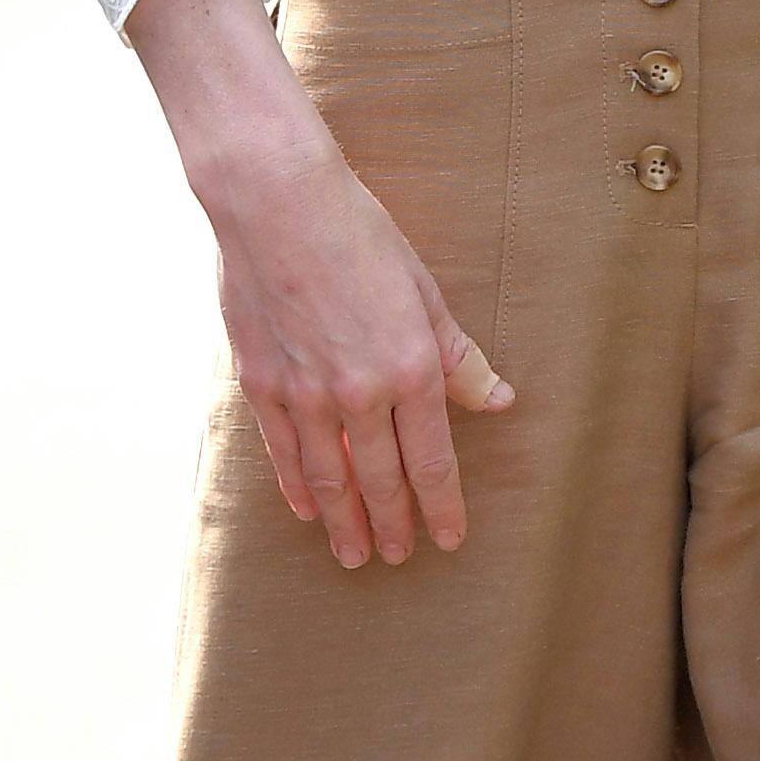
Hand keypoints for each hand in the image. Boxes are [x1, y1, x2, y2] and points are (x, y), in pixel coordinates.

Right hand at [126, 0, 510, 569]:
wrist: (276, 202)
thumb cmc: (359, 234)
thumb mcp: (423, 292)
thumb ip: (458, 357)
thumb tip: (498, 400)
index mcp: (410, 368)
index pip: (432, 460)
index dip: (441, 506)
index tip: (448, 539)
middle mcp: (359, 392)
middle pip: (380, 479)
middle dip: (393, 524)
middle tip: (395, 558)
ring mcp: (305, 392)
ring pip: (328, 477)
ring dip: (345, 521)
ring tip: (354, 555)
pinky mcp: (261, 382)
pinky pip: (283, 450)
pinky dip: (297, 485)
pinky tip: (306, 509)